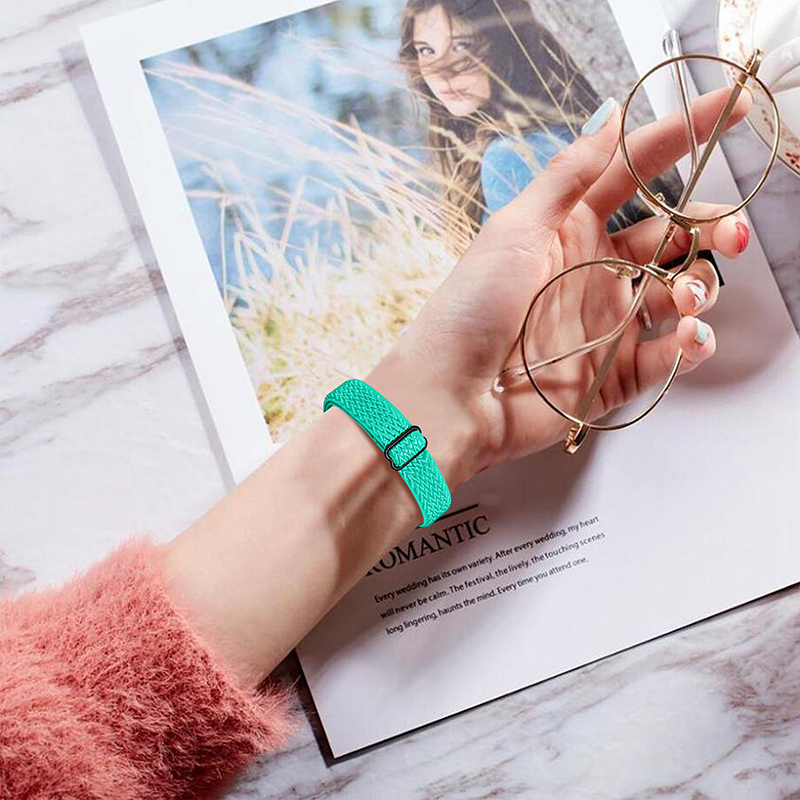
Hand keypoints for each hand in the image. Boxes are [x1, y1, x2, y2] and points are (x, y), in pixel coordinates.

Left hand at [368, 90, 750, 489]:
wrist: (452, 394)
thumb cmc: (471, 307)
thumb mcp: (516, 230)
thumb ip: (570, 176)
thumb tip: (610, 114)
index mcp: (572, 229)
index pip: (635, 173)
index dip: (682, 138)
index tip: (728, 111)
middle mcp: (596, 271)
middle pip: (673, 237)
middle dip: (710, 227)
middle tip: (731, 234)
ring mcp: (608, 322)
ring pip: (681, 293)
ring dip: (700, 287)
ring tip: (687, 294)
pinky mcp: (616, 372)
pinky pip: (670, 354)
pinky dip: (691, 344)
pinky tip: (689, 335)